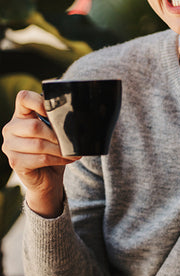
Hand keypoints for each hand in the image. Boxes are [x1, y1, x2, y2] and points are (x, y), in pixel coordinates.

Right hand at [1, 90, 78, 217]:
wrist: (47, 177)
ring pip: (39, 144)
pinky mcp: (15, 162)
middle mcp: (10, 128)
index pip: (23, 98)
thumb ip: (56, 121)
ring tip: (72, 151)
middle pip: (34, 126)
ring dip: (60, 149)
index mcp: (20, 114)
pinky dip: (58, 159)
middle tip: (71, 140)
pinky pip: (40, 158)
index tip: (54, 112)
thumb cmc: (52, 149)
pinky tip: (67, 159)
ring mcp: (10, 146)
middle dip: (57, 135)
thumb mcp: (54, 131)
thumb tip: (74, 117)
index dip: (39, 102)